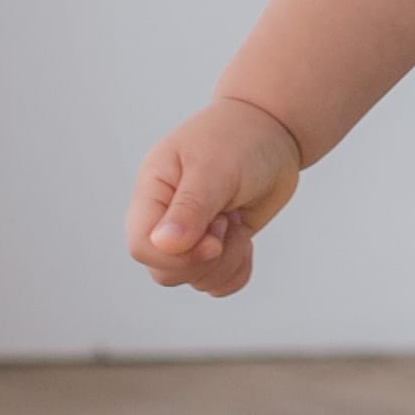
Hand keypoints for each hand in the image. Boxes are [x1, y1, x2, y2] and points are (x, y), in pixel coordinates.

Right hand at [126, 98, 305, 294]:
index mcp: (152, 192)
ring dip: (225, 262)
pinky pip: (218, 283)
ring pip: (193, 280)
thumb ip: (189, 208)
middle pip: (164, 272)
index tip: (214, 238)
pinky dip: (236, 271)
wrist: (273, 131)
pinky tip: (243, 239)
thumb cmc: (239, 138)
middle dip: (205, 260)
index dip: (177, 257)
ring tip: (235, 222)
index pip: (142, 247)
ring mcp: (191, 235)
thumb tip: (163, 244)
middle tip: (227, 222)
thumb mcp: (213, 168)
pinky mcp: (216, 246)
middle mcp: (165, 217)